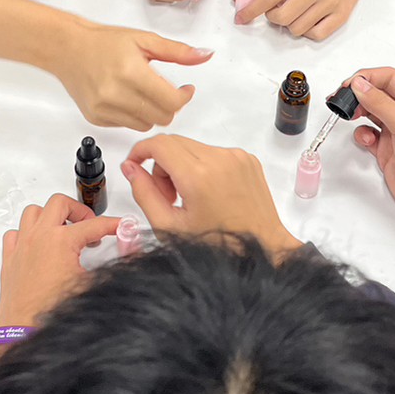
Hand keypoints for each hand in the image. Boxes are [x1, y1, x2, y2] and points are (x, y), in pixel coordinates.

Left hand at [0, 195, 117, 328]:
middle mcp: (39, 237)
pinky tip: (39, 244)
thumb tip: (133, 255)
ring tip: (63, 230)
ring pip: (33, 212)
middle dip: (79, 211)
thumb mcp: (92, 286)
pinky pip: (16, 232)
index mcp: (61, 240)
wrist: (24, 332)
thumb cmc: (53, 312)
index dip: (113, 224)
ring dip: (50, 216)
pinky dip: (28, 232)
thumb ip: (114, 267)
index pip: (95, 224)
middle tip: (90, 226)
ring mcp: (22, 245)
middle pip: (60, 203)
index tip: (122, 226)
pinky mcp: (10, 258)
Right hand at [53, 24, 212, 130]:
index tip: (185, 89)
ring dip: (152, 112)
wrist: (67, 49)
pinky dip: (133, 115)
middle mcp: (116, 94)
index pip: (172, 102)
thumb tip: (204, 55)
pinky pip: (127, 126)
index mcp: (131, 72)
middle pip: (162, 118)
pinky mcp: (96, 118)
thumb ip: (177, 52)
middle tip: (166, 91)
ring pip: (146, 125)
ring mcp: (104, 109)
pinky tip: (127, 98)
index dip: (184, 97)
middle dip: (170, 106)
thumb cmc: (103, 42)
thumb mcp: (144, 39)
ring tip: (144, 93)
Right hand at [121, 135, 300, 253]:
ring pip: (193, 147)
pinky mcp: (248, 159)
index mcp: (198, 175)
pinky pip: (213, 153)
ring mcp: (236, 157)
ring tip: (189, 199)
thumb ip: (144, 193)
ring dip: (182, 166)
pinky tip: (208, 194)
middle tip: (166, 196)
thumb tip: (130, 167)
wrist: (263, 249)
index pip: (159, 144)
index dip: (140, 151)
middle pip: (175, 144)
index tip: (134, 165)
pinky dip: (203, 167)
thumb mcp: (168, 226)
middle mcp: (220, 159)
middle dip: (161, 165)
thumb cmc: (217, 246)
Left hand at [238, 0, 385, 39]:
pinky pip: (317, 35)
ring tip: (294, 12)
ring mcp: (331, 3)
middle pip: (282, 17)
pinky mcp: (342, 15)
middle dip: (272, 17)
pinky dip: (306, 31)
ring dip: (289, 24)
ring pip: (297, 29)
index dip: (251, 10)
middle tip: (275, 10)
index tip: (241, 17)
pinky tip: (307, 20)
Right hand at [346, 71, 394, 231]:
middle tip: (343, 100)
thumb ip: (380, 103)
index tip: (349, 84)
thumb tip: (360, 85)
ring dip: (358, 113)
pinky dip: (361, 135)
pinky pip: (367, 134)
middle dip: (358, 95)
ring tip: (351, 116)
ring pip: (369, 112)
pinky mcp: (386, 149)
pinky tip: (367, 141)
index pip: (389, 78)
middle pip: (376, 93)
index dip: (367, 77)